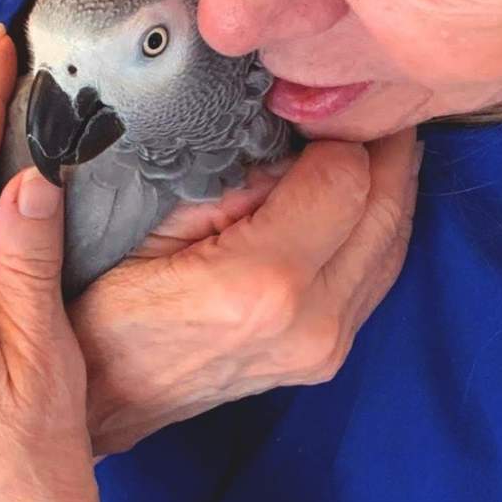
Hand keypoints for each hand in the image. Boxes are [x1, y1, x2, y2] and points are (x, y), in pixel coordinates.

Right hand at [70, 131, 420, 455]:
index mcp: (262, 282)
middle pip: (385, 209)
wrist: (108, 394)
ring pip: (394, 244)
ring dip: (390, 185)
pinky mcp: (329, 357)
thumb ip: (229, 182)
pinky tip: (366, 195)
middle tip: (367, 107)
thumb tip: (288, 148)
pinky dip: (378, 227)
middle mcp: (312, 321)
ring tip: (374, 141)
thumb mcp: (153, 222)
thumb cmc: (108, 305)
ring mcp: (327, 348)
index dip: (338, 133)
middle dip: (382, 150)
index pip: (344, 180)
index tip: (316, 110)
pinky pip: (379, 277)